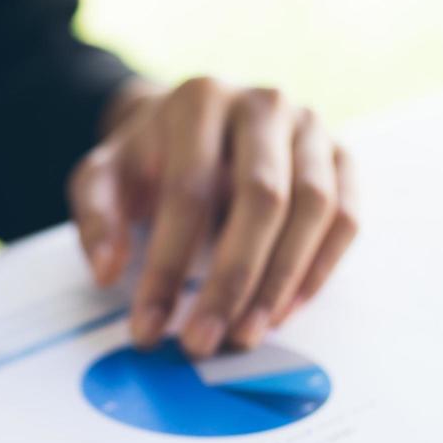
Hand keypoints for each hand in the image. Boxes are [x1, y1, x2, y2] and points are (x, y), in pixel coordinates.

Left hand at [69, 77, 358, 356]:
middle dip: (232, 281)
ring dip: (281, 282)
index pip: (188, 193)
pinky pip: (346, 218)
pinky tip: (281, 312)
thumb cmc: (145, 158)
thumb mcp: (100, 178)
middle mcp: (263, 105)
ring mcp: (311, 128)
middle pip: (262, 199)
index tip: (148, 326)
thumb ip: (96, 220)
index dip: (167, 266)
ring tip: (244, 335)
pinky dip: (319, 270)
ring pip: (314, 208)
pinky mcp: (341, 157)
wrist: (189, 122)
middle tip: (202, 342)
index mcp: (199, 101)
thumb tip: (108, 272)